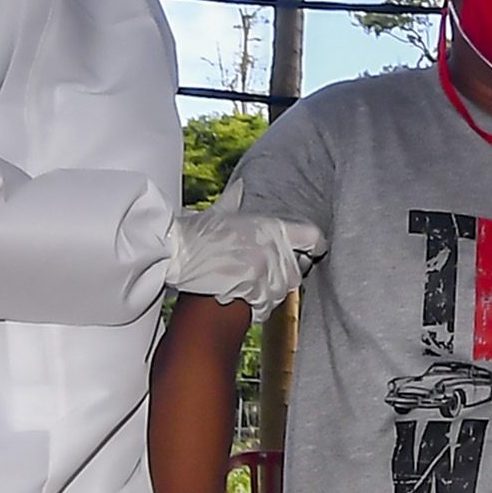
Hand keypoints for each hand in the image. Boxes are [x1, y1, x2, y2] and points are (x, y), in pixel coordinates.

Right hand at [169, 209, 325, 309]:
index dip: (315, 245)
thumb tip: (241, 186)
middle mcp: (272, 249)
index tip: (314, 250)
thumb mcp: (219, 212)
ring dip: (270, 292)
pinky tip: (243, 298)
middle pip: (297, 271)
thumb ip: (236, 202)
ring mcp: (264, 272)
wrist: (176, 255)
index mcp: (269, 226)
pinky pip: (266, 306)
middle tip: (264, 274)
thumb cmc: (195, 234)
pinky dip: (258, 306)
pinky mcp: (253, 293)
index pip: (311, 237)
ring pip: (282, 291)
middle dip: (283, 274)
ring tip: (249, 286)